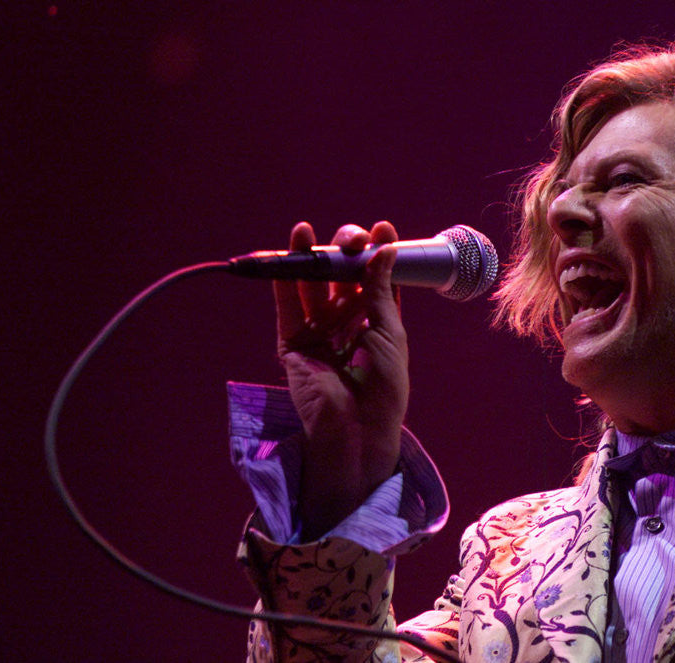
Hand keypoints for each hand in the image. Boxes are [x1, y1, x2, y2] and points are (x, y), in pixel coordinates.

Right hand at [274, 221, 407, 537]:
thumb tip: (384, 249)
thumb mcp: (390, 331)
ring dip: (310, 256)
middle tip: (351, 240)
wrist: (358, 428)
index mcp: (377, 319)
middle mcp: (346, 320)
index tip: (383, 230)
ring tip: (306, 231)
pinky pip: (286, 305)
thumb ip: (381, 290)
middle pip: (342, 275)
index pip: (375, 276)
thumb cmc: (384, 385)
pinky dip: (284, 278)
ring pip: (311, 284)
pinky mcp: (293, 341)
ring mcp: (318, 329)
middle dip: (345, 251)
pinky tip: (289, 251)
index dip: (377, 251)